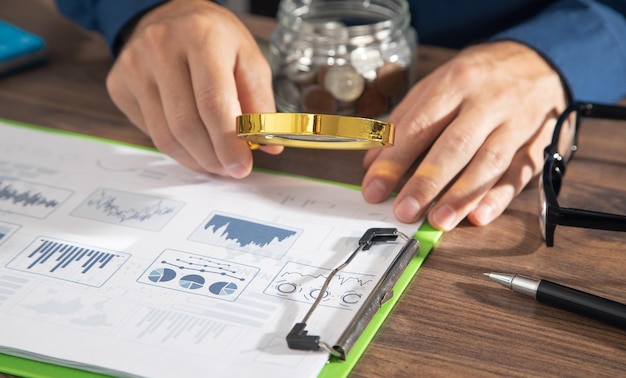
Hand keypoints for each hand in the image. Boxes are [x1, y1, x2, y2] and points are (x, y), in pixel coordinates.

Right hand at [106, 0, 281, 176]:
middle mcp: (161, 48)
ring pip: (164, 135)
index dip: (227, 142)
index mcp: (200, 36)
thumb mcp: (249, 57)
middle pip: (185, 124)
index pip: (212, 102)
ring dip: (195, 159)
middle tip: (231, 168)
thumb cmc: (214, 38)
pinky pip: (150, 132)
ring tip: (216, 162)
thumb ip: (260, 101)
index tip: (241, 166)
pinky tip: (194, 147)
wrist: (170, 15)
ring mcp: (134, 67)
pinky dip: (176, 149)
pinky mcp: (119, 85)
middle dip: (212, 157)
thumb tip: (268, 144)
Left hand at [361, 41, 566, 229]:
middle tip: (404, 211)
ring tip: (439, 220)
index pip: (419, 126)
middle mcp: (487, 101)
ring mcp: (516, 122)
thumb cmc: (479, 77)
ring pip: (489, 161)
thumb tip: (372, 160)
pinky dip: (500, 196)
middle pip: (453, 145)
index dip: (393, 160)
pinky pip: (520, 172)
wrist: (540, 59)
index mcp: (455, 83)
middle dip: (426, 182)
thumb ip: (404, 121)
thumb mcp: (438, 84)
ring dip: (462, 195)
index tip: (374, 188)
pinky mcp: (540, 142)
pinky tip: (480, 215)